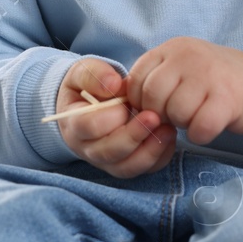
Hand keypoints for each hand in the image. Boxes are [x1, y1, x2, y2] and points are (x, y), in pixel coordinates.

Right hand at [56, 58, 176, 178]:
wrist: (90, 102)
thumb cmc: (87, 86)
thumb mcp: (84, 72)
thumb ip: (95, 74)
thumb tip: (113, 83)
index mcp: (74, 124)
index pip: (89, 127)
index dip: (111, 115)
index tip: (127, 100)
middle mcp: (87, 148)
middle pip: (109, 152)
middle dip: (134, 135)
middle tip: (154, 116)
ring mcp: (106, 162)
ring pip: (127, 167)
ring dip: (150, 150)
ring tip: (167, 129)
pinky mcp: (125, 165)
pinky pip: (144, 169)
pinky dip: (159, 157)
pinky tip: (168, 136)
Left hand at [126, 37, 242, 145]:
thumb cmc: (212, 81)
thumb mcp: (180, 68)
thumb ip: (154, 78)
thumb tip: (124, 102)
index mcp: (172, 48)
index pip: (137, 78)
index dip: (141, 101)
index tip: (156, 108)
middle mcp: (190, 56)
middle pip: (153, 97)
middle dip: (161, 114)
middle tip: (178, 115)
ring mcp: (210, 75)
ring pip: (176, 113)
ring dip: (183, 123)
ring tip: (196, 115)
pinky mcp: (229, 98)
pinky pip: (199, 127)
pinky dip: (200, 134)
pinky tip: (208, 126)